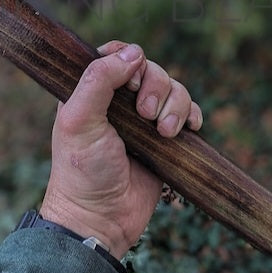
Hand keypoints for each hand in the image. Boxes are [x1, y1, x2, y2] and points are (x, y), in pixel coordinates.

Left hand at [40, 41, 202, 258]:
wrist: (102, 220)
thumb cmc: (81, 171)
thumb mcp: (79, 120)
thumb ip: (99, 81)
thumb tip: (134, 52)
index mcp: (92, 91)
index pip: (116, 53)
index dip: (129, 60)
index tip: (130, 82)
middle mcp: (119, 101)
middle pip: (151, 69)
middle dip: (156, 87)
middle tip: (145, 115)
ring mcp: (144, 120)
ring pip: (174, 89)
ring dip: (176, 105)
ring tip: (165, 133)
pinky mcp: (165, 140)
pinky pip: (188, 112)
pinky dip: (192, 115)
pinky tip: (187, 130)